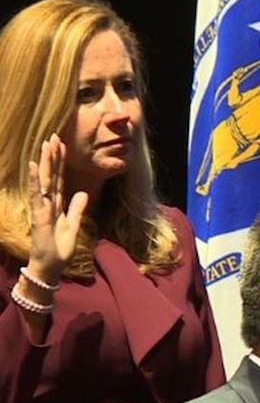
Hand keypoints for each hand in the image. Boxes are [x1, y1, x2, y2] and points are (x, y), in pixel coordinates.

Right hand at [26, 134, 87, 281]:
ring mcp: (42, 207)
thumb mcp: (73, 225)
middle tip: (54, 135)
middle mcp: (48, 203)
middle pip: (52, 175)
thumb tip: (82, 193)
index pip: (59, 179)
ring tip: (46, 144)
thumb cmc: (59, 248)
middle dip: (53, 156)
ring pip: (45, 180)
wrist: (50, 266)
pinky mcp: (39, 215)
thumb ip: (76, 209)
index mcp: (56, 204)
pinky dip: (36, 180)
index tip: (62, 145)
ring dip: (45, 162)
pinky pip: (38, 194)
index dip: (61, 163)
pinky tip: (34, 165)